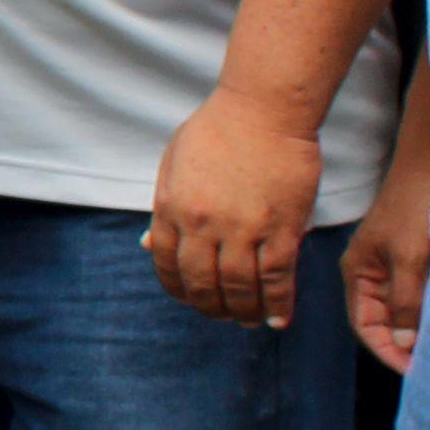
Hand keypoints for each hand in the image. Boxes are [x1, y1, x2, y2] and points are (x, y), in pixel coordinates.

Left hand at [148, 85, 323, 328]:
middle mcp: (204, 224)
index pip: (165, 262)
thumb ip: (162, 206)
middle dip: (208, 306)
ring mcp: (244, 228)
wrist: (264, 108)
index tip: (187, 297)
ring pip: (239, 287)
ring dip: (241, 312)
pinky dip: (277, 304)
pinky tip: (276, 320)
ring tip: (245, 321)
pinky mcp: (282, 228)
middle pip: (201, 283)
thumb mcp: (173, 163)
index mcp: (172, 207)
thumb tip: (146, 245)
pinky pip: (277, 277)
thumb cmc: (217, 129)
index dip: (176, 287)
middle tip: (219, 315)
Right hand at [342, 159, 429, 376]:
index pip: (366, 327)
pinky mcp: (413, 256)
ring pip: (402, 308)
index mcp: (358, 273)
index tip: (416, 373)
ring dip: (419, 328)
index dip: (388, 352)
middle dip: (404, 346)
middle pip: (382, 321)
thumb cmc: (416, 206)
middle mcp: (371, 272)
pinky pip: (418, 293)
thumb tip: (402, 345)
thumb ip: (405, 304)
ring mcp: (392, 264)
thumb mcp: (410, 259)